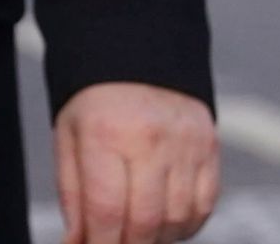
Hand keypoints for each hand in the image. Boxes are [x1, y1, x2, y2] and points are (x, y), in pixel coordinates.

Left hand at [56, 82, 220, 243]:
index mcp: (105, 134)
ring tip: (134, 233)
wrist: (138, 53)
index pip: (107, 209)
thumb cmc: (94, 103)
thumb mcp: (69, 139)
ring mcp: (186, 144)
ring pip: (177, 219)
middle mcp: (151, 140)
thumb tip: (77, 243)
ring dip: (155, 238)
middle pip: (146, 221)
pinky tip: (163, 223)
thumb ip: (73, 194)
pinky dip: (184, 225)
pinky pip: (204, 206)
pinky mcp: (211, 147)